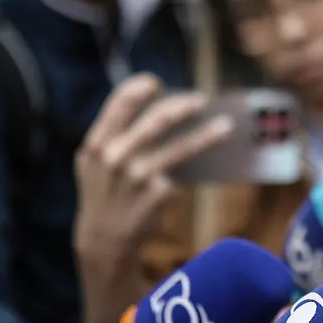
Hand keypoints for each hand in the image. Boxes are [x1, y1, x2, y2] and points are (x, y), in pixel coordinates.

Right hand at [74, 73, 231, 261]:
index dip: (140, 87)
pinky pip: (182, 175)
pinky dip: (190, 173)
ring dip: (206, 136)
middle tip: (201, 99)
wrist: (104, 240)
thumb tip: (162, 104)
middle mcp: (115, 158)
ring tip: (226, 126)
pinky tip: (192, 175)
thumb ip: (117, 134)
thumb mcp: (96, 161)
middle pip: (156, 121)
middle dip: (181, 106)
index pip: (119, 103)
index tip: (156, 82)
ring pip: (179, 148)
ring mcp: (138, 178)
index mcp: (97, 143)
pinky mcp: (158, 195)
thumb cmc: (107, 191)